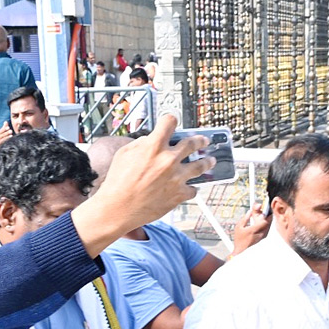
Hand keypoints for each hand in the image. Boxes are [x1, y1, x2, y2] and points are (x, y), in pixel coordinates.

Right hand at [0, 123, 12, 156]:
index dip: (4, 129)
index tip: (8, 127)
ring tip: (11, 135)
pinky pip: (3, 142)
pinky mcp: (0, 145)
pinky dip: (6, 141)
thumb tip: (6, 121)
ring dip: (7, 136)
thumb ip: (3, 128)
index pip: (1, 130)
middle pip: (2, 134)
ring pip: (3, 138)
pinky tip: (10, 139)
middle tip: (10, 130)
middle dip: (6, 132)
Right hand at [82, 114, 211, 241]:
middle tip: (204, 141)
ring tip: (210, 161)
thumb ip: (141, 144)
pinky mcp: (179, 195)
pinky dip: (191, 188)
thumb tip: (151, 140)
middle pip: (193, 143)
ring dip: (207, 162)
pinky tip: (190, 187)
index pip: (169, 122)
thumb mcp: (124, 154)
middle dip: (200, 140)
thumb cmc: (118, 182)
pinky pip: (193, 189)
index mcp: (154, 146)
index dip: (170, 120)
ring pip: (201, 166)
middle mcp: (169, 159)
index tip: (173, 122)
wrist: (118, 208)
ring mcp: (177, 177)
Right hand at [232, 206, 269, 254]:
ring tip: (261, 216)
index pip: (264, 221)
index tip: (261, 210)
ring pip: (268, 225)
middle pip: (268, 222)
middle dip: (266, 215)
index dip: (264, 214)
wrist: (241, 250)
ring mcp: (262, 236)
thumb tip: (250, 211)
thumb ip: (245, 218)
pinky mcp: (263, 238)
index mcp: (253, 230)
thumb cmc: (239, 239)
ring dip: (266, 220)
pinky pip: (267, 229)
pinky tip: (260, 222)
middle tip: (262, 211)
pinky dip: (265, 224)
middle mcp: (260, 234)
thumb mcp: (239, 227)